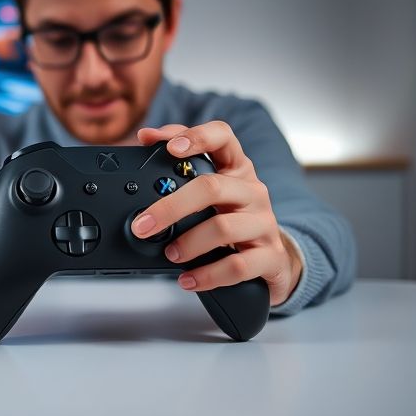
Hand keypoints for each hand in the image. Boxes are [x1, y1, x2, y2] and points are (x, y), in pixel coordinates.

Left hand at [132, 122, 302, 305]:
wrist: (273, 259)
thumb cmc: (232, 218)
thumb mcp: (210, 191)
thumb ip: (178, 167)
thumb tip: (144, 139)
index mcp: (235, 168)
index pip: (223, 136)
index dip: (197, 136)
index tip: (170, 148)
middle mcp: (252, 191)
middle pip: (211, 187)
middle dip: (171, 207)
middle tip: (143, 225)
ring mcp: (264, 223)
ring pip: (223, 227)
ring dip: (189, 243)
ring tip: (170, 253)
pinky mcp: (270, 256)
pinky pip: (238, 266)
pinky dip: (208, 275)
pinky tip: (188, 279)